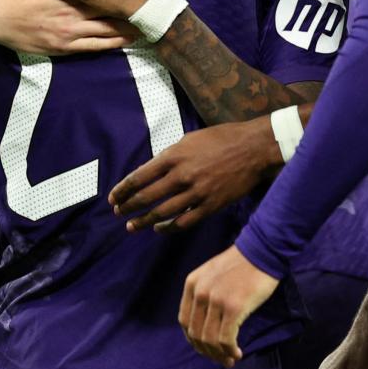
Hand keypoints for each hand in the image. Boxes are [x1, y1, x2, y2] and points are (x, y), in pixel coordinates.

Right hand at [0, 0, 133, 54]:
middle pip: (108, 6)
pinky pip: (95, 46)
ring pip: (107, 29)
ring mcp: (70, 29)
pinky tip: (126, 42)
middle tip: (149, 5)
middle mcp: (72, 8)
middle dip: (128, 7)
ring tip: (145, 26)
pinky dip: (113, 44)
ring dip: (127, 28)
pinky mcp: (65, 46)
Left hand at [109, 118, 279, 233]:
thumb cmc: (222, 139)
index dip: (123, 189)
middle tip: (118, 213)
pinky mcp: (211, 205)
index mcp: (174, 156)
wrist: (254, 148)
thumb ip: (169, 155)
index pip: (139, 176)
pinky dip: (169, 228)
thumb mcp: (190, 139)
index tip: (113, 198)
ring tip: (132, 226)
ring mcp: (197, 192)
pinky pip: (184, 222)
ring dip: (144, 221)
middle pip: (146, 197)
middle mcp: (182, 175)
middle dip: (128, 207)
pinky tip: (160, 229)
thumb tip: (150, 171)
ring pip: (162, 213)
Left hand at [180, 245, 278, 366]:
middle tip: (220, 359)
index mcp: (192, 283)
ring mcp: (216, 300)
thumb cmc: (242, 263)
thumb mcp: (213, 274)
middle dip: (207, 351)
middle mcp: (200, 292)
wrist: (263, 251)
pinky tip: (238, 353)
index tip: (206, 348)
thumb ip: (204, 293)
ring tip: (230, 359)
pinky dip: (230, 351)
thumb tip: (205, 324)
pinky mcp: (234, 308)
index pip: (185, 321)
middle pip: (196, 333)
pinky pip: (226, 339)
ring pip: (210, 339)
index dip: (194, 339)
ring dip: (219, 355)